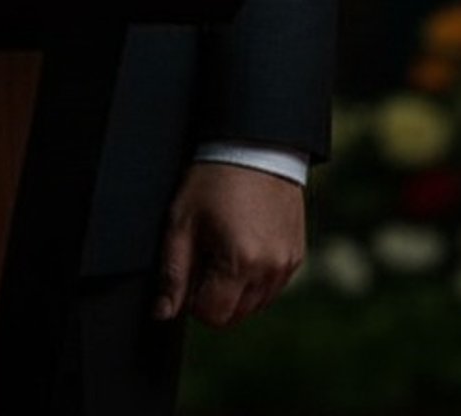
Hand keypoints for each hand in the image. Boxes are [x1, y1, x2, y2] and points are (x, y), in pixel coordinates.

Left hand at [154, 163, 305, 327]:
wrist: (255, 146)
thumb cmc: (214, 179)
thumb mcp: (183, 221)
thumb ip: (173, 273)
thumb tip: (163, 312)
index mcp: (241, 264)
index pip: (213, 315)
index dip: (194, 298)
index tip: (190, 268)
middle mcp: (270, 270)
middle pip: (235, 314)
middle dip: (215, 295)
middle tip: (206, 254)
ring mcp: (288, 264)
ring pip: (256, 303)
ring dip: (237, 289)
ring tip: (226, 246)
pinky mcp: (297, 254)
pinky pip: (273, 285)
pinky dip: (257, 277)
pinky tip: (245, 243)